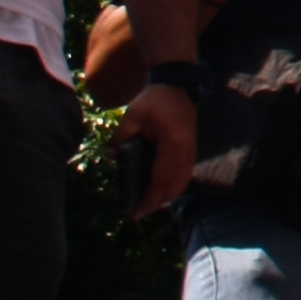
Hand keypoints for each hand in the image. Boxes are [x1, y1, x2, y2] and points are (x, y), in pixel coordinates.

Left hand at [116, 79, 195, 219]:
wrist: (177, 85)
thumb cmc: (156, 99)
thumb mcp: (134, 114)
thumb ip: (121, 135)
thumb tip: (109, 155)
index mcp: (172, 144)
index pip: (161, 179)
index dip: (149, 198)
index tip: (136, 212)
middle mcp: (185, 151)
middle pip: (173, 185)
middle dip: (157, 203)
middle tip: (139, 214)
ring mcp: (191, 150)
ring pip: (181, 182)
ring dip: (167, 196)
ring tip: (149, 205)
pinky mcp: (190, 149)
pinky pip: (184, 174)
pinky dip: (174, 186)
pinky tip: (162, 191)